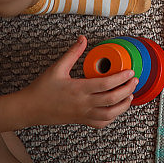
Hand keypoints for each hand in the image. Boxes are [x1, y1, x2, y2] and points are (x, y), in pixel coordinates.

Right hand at [21, 36, 137, 128]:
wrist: (28, 109)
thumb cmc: (41, 89)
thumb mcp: (57, 68)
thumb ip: (72, 53)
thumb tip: (82, 38)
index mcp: (78, 89)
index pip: (106, 84)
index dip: (121, 78)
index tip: (130, 72)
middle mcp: (83, 104)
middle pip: (112, 99)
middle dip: (128, 90)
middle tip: (134, 81)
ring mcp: (83, 115)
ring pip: (110, 114)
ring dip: (123, 105)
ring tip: (130, 95)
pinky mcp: (81, 121)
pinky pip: (101, 123)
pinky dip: (112, 117)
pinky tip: (116, 108)